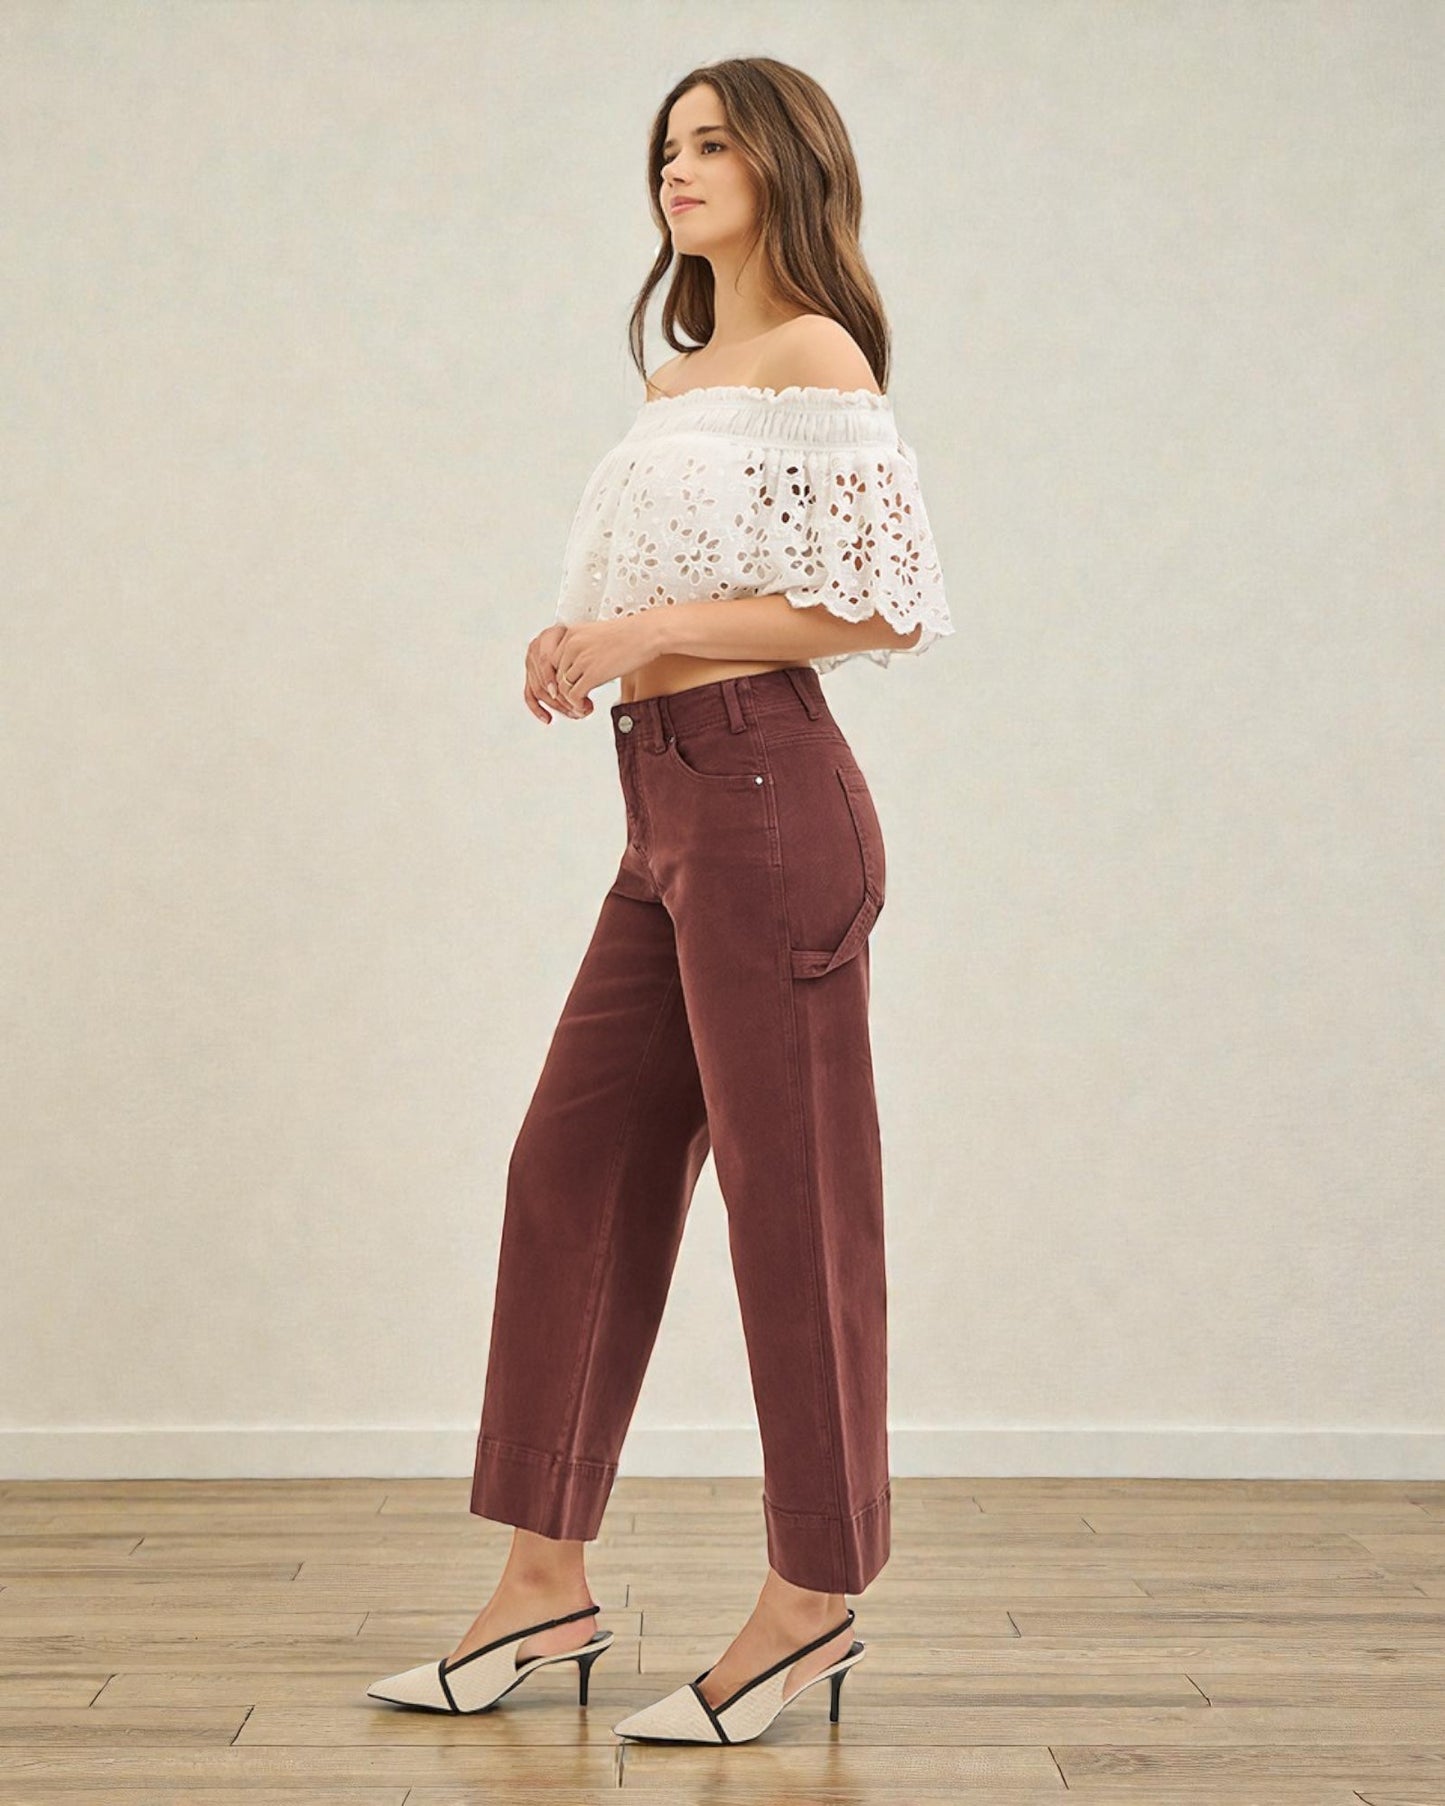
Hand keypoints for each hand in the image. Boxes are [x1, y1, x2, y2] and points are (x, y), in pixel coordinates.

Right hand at [525, 623, 586, 723]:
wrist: (579, 634)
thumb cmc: (585, 636)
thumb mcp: (585, 639)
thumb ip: (581, 653)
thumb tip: (588, 677)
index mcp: (547, 638)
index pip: (545, 661)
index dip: (554, 678)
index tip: (567, 692)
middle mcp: (536, 651)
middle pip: (543, 680)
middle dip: (562, 698)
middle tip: (580, 708)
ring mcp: (531, 664)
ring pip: (539, 691)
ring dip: (557, 706)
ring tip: (574, 713)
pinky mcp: (531, 677)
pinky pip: (530, 695)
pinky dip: (538, 709)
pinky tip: (548, 718)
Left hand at [543, 614, 662, 717]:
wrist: (647, 634)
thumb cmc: (629, 635)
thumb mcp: (596, 635)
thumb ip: (582, 648)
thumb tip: (576, 669)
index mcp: (571, 633)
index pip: (552, 661)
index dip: (559, 677)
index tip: (569, 686)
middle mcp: (572, 645)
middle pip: (555, 676)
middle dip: (564, 692)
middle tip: (576, 700)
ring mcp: (581, 659)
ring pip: (563, 688)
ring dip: (571, 701)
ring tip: (583, 705)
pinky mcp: (593, 674)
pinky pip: (574, 696)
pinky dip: (578, 705)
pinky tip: (588, 706)